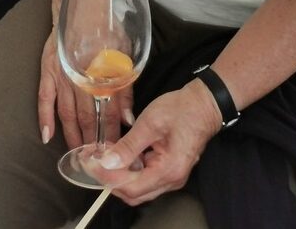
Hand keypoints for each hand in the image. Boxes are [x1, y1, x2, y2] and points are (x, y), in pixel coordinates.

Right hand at [37, 26, 134, 148]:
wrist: (84, 6)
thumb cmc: (107, 30)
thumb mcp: (124, 55)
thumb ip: (126, 88)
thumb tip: (128, 118)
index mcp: (101, 75)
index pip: (107, 114)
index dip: (111, 134)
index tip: (115, 151)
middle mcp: (81, 79)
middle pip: (86, 118)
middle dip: (92, 141)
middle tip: (96, 160)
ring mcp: (62, 76)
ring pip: (66, 114)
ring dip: (72, 135)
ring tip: (77, 154)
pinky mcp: (48, 70)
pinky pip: (44, 99)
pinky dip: (45, 118)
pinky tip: (47, 136)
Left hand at [93, 79, 221, 205]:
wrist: (204, 103)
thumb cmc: (181, 109)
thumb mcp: (151, 122)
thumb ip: (129, 145)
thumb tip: (108, 163)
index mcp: (168, 171)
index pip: (131, 187)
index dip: (108, 178)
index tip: (90, 164)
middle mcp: (171, 180)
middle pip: (134, 193)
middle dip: (111, 180)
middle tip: (93, 162)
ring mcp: (172, 177)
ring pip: (139, 187)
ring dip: (119, 176)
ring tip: (104, 157)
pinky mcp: (169, 169)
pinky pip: (145, 177)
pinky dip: (130, 170)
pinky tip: (120, 155)